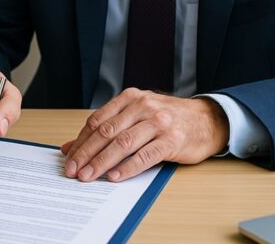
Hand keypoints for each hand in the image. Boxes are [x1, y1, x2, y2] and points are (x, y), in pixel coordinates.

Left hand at [61, 89, 228, 181]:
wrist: (206, 120)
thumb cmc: (167, 119)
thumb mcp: (136, 116)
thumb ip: (107, 128)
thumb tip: (72, 147)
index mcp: (130, 98)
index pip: (98, 121)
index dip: (80, 141)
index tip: (68, 158)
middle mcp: (143, 107)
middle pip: (106, 132)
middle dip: (86, 153)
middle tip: (73, 170)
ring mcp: (159, 123)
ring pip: (123, 143)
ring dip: (102, 162)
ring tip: (89, 176)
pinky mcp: (172, 140)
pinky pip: (145, 155)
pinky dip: (128, 167)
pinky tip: (115, 176)